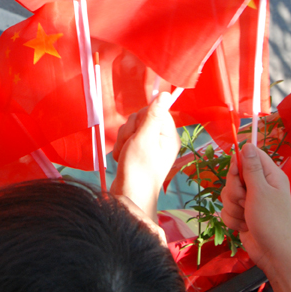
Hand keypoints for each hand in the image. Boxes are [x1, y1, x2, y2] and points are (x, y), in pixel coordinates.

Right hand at [110, 94, 180, 220]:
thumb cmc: (138, 169)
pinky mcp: (139, 152)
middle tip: (131, 144)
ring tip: (126, 154)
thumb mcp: (145, 138)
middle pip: (142, 118)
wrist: (128, 197)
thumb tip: (166, 94)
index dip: (143, 117)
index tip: (139, 130)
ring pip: (132, 127)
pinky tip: (123, 158)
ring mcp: (150, 146)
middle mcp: (161, 139)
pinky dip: (122, 147)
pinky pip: (127, 138)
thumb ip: (153, 115)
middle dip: (131, 129)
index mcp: (169, 135)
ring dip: (124, 139)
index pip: (156, 110)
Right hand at [221, 142, 290, 291]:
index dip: (239, 162)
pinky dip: (233, 219)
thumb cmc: (272, 222)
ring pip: (228, 194)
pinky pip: (227, 209)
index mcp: (270, 176)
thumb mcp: (260, 191)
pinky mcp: (243, 214)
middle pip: (234, 176)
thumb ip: (251, 168)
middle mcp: (261, 186)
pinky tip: (244, 226)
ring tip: (247, 217)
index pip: (251, 156)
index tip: (235, 173)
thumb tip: (247, 144)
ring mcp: (251, 201)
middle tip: (245, 201)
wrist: (273, 255)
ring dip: (233, 207)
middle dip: (234, 191)